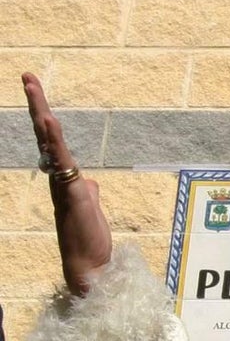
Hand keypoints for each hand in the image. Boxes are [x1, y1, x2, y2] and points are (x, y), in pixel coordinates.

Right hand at [23, 72, 111, 295]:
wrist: (89, 264)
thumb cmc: (88, 238)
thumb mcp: (91, 208)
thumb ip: (88, 192)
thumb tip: (90, 182)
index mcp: (64, 178)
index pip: (53, 142)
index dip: (45, 118)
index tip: (36, 91)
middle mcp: (58, 178)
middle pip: (46, 136)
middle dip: (37, 105)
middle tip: (27, 77)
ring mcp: (62, 185)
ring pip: (50, 145)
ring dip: (42, 114)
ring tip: (33, 88)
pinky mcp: (70, 194)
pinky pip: (62, 163)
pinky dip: (55, 142)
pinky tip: (49, 122)